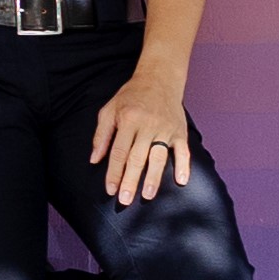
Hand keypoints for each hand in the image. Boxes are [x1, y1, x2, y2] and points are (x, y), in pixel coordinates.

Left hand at [90, 71, 196, 203]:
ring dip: (153, 178)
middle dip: (130, 181)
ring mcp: (166, 129)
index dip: (114, 172)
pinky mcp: (180, 131)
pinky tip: (181, 181)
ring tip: (147, 196)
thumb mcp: (109, 110)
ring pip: (159, 157)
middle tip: (125, 200)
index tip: (110, 189)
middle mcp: (148, 125)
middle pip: (138, 158)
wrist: (159, 79)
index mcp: (129, 120)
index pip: (119, 151)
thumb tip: (94, 160)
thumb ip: (101, 135)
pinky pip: (183, 151)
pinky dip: (183, 166)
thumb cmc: (130, 97)